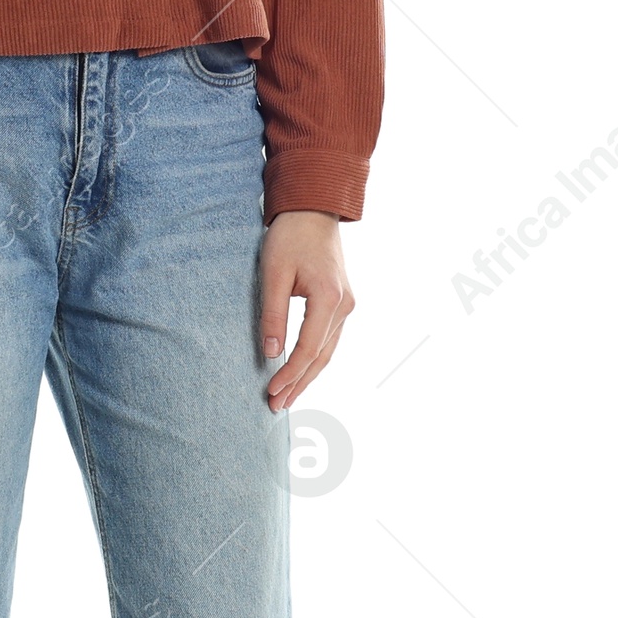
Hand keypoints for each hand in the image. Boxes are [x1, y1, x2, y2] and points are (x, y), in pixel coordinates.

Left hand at [260, 211, 353, 409]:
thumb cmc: (290, 237)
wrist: (313, 211)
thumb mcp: (273, 274)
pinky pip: (329, 339)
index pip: (308, 349)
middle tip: (277, 407)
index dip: (289, 374)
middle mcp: (345, 306)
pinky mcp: (342, 303)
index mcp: (329, 299)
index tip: (271, 392)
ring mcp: (347, 305)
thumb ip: (272, 315)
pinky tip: (301, 372)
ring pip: (328, 351)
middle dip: (299, 384)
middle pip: (322, 357)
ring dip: (307, 376)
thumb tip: (270, 353)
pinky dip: (314, 359)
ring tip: (287, 397)